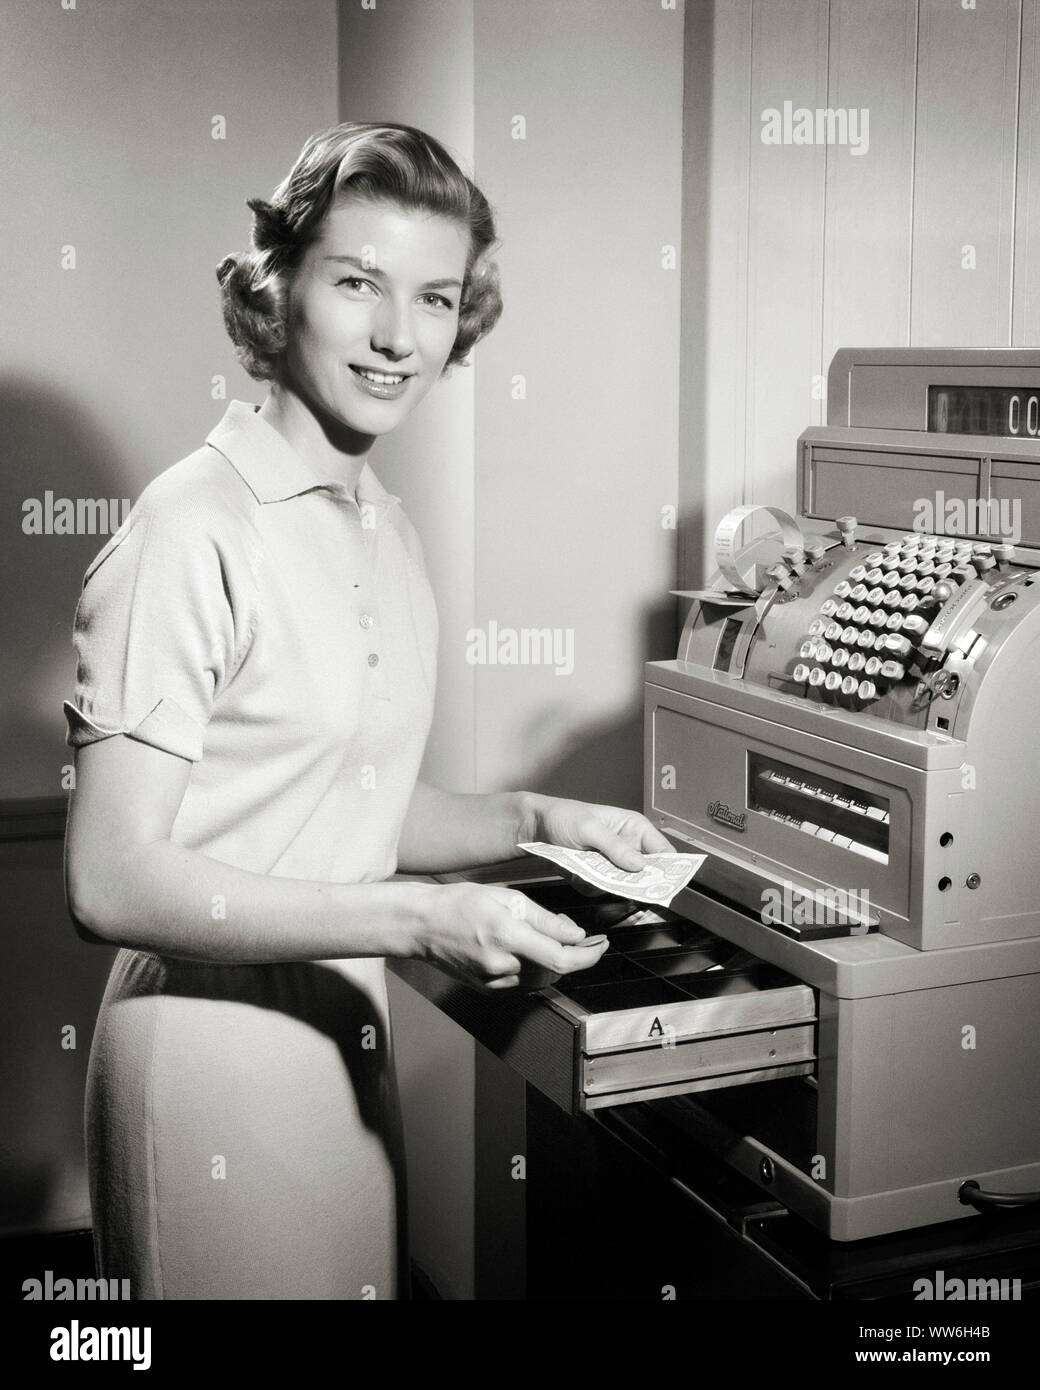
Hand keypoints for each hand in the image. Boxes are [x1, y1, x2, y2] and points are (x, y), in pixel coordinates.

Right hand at [416, 882, 608, 991]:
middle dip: (574, 954)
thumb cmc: (459, 904)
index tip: (600, 945)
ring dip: (556, 962)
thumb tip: (574, 933)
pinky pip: (525, 984)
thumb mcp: (507, 897)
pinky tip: (532, 952)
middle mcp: (502, 964)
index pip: (561, 957)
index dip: (588, 955)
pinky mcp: (488, 990)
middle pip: (556, 969)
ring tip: (552, 940)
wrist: (422, 925)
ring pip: (543, 978)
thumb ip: (544, 918)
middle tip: (578, 935)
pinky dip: (537, 970)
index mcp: (507, 935)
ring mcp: (494, 982)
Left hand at [533, 797, 673, 872]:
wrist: (535, 827)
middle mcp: (628, 847)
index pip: (663, 851)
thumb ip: (614, 846)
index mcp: (634, 828)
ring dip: (606, 884)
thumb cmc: (563, 816)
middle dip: (633, 882)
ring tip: (586, 871)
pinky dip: (589, 885)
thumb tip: (640, 864)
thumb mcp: (589, 828)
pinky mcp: (597, 876)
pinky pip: (601, 890)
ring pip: (622, 886)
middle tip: (618, 882)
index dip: (668, 869)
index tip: (662, 884)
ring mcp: (612, 863)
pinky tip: (575, 873)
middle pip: (646, 874)